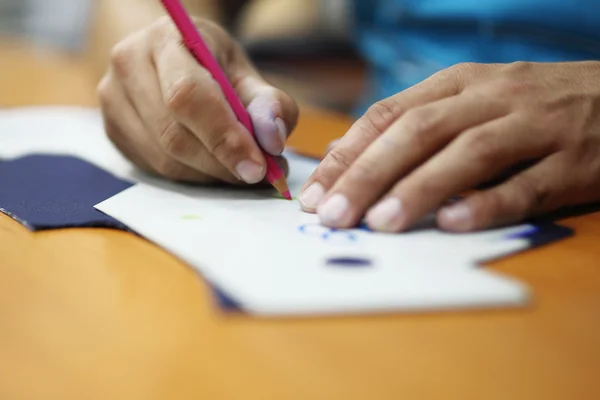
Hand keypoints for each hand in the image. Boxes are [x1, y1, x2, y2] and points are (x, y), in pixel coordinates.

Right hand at [98, 16, 297, 183]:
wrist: (170, 57)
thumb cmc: (212, 63)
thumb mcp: (246, 71)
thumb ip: (268, 103)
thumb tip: (272, 141)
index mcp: (165, 39)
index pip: (188, 95)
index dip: (224, 137)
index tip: (257, 167)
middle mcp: (129, 65)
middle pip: (173, 134)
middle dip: (221, 163)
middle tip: (257, 174)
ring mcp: (113, 99)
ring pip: (164, 159)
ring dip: (209, 175)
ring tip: (238, 168)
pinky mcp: (112, 130)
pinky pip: (154, 169)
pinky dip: (191, 177)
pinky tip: (211, 166)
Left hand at [300, 61, 599, 231]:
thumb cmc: (531, 106)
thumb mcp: (469, 102)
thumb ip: (411, 125)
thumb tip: (345, 153)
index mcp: (459, 83)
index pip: (388, 115)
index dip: (348, 154)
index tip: (314, 193)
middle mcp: (491, 98)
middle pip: (418, 132)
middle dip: (368, 174)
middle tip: (332, 215)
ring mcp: (535, 126)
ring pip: (467, 153)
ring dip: (418, 188)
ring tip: (378, 223)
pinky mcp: (575, 160)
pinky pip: (528, 183)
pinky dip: (488, 203)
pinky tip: (452, 223)